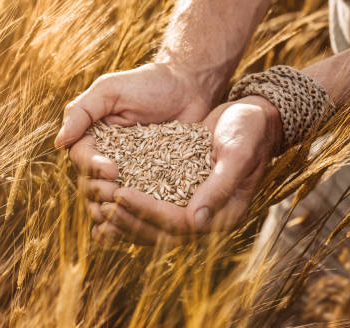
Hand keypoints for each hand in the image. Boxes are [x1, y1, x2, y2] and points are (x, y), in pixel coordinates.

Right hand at [55, 62, 216, 224]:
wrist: (188, 87)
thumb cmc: (147, 83)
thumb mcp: (110, 90)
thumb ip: (82, 112)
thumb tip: (58, 142)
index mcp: (92, 138)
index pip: (82, 159)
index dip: (93, 168)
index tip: (112, 170)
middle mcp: (107, 157)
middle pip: (91, 184)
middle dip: (101, 192)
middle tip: (118, 193)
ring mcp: (130, 172)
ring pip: (110, 199)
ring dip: (113, 210)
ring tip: (123, 214)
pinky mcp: (152, 182)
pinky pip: (139, 202)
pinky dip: (135, 215)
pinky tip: (138, 228)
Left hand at [91, 95, 282, 244]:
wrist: (251, 116)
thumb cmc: (248, 130)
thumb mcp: (237, 152)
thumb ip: (220, 185)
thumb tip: (196, 220)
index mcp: (224, 212)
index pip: (178, 223)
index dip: (147, 211)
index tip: (121, 194)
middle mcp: (206, 216)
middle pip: (161, 231)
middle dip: (129, 219)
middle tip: (102, 205)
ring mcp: (192, 207)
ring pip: (152, 226)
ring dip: (125, 220)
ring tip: (98, 208)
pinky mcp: (180, 193)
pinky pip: (151, 209)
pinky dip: (129, 209)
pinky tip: (106, 203)